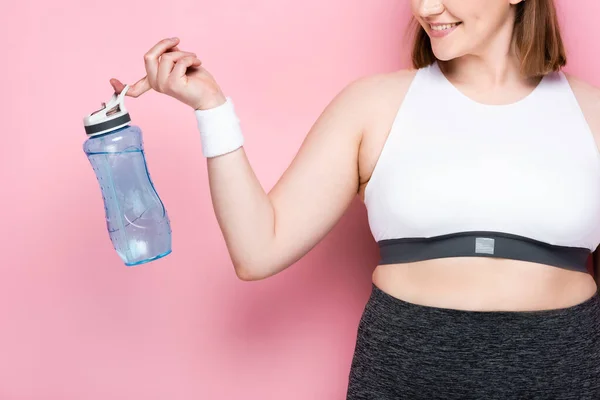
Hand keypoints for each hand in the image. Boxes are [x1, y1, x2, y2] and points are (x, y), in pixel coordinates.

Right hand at [110, 37, 226, 109]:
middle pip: (149, 56)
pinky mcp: (173, 84)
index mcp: (156, 82)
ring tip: (193, 58)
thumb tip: (167, 45)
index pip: (135, 88)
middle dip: (164, 44)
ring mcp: (163, 86)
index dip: (122, 87)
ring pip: (166, 57)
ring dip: (183, 53)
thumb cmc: (199, 80)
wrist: (212, 96)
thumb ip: (169, 56)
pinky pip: (179, 61)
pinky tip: (197, 62)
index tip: (112, 82)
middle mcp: (156, 85)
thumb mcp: (180, 63)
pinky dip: (190, 57)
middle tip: (177, 41)